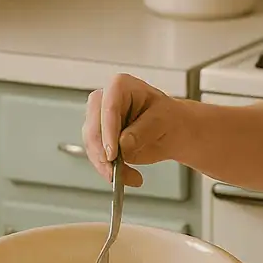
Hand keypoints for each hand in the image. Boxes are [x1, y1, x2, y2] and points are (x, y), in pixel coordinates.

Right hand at [82, 73, 187, 187]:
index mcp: (120, 86)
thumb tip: (123, 144)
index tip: (112, 153)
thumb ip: (143, 130)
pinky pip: (97, 157)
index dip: (108, 130)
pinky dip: (109, 170)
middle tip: (115, 171)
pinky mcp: (99, 139)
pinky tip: (128, 177)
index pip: (108, 107)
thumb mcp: (163, 120)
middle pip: (93, 127)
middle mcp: (104, 101)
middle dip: (103, 153)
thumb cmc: (168, 118)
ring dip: (107, 166)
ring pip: (92, 145)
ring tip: (130, 177)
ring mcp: (99, 121)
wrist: (170, 132)